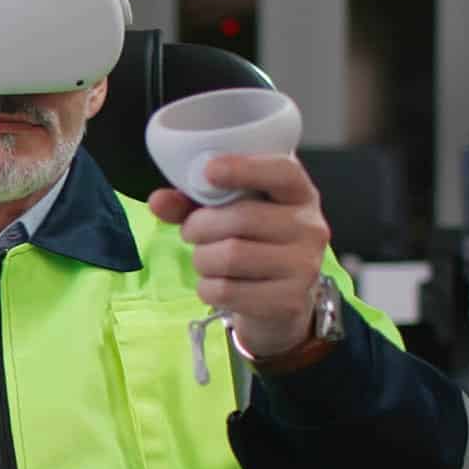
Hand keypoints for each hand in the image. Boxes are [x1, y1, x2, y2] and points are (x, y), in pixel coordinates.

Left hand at [148, 153, 331, 357]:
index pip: (282, 172)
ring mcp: (305, 265)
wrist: (277, 296)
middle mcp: (310, 226)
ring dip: (202, 259)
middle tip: (192, 232)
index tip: (210, 171)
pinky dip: (207, 287)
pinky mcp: (290, 299)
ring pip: (230, 257)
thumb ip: (191, 202)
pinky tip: (217, 282)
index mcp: (298, 192)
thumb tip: (158, 201)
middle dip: (200, 226)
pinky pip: (226, 291)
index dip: (245, 169)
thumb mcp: (224, 212)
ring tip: (206, 258)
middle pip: (241, 219)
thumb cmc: (250, 241)